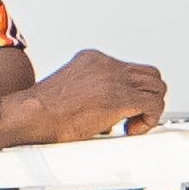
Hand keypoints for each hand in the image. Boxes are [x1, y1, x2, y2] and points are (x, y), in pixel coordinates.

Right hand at [0, 48, 169, 144]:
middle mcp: (107, 65)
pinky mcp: (119, 97)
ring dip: (150, 108)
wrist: (31, 114)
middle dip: (147, 98)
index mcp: (93, 60)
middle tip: (134, 117)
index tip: (122, 110)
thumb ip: (92, 96)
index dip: (132, 92)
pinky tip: (131, 130)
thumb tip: (109, 118)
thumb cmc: (43, 111)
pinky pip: (153, 104)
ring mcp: (114, 79)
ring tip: (132, 124)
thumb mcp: (70, 91)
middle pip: (149, 75)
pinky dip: (149, 119)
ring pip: (157, 87)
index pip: (129, 70)